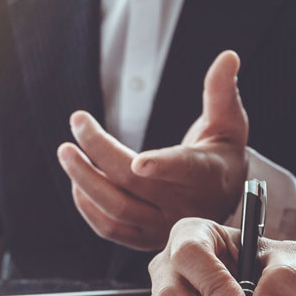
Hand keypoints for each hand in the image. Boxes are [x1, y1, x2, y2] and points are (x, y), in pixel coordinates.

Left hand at [57, 50, 247, 250]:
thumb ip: (222, 91)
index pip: (184, 170)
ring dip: (85, 180)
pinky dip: (87, 206)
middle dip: (100, 152)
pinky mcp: (145, 238)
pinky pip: (110, 230)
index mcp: (206, 174)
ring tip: (66, 152)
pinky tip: (77, 181)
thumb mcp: (229, 123)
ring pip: (117, 209)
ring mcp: (162, 225)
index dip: (162, 166)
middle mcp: (184, 205)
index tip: (139, 161)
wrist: (221, 200)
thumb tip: (228, 56)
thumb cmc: (222, 155)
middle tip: (78, 123)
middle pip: (134, 183)